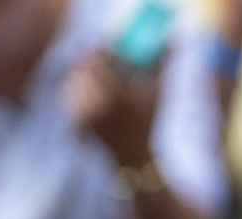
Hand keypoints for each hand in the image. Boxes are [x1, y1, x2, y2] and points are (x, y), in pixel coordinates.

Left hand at [65, 49, 160, 170]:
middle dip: (86, 59)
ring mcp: (87, 113)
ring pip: (72, 82)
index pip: (96, 60)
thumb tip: (174, 41)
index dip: (96, 49)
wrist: (134, 155)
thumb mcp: (158, 94)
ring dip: (77, 73)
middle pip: (82, 69)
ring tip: (85, 69)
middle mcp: (99, 103)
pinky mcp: (79, 121)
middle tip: (92, 54)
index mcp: (117, 94)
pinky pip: (68, 97)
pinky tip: (78, 85)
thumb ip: (164, 66)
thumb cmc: (148, 121)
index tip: (101, 44)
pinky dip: (71, 89)